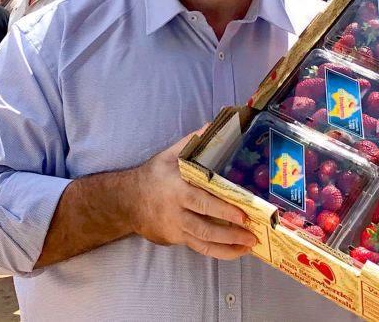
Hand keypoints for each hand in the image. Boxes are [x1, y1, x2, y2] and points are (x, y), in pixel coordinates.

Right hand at [127, 132, 257, 259]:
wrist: (126, 201)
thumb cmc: (152, 176)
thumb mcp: (168, 156)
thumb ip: (191, 143)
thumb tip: (212, 126)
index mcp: (177, 190)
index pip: (202, 202)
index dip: (223, 210)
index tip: (242, 214)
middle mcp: (176, 213)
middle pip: (205, 228)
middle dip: (229, 234)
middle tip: (251, 235)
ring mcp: (176, 229)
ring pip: (203, 243)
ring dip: (228, 247)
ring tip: (248, 246)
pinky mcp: (176, 239)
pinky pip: (199, 248)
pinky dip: (218, 252)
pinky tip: (234, 251)